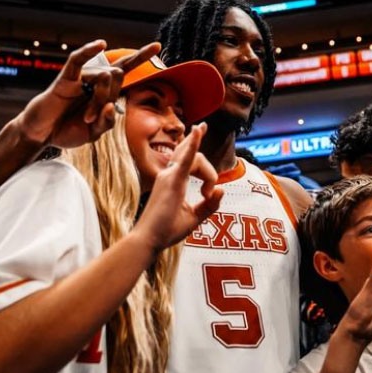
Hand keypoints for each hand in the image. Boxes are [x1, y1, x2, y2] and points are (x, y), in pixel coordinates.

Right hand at [14, 41, 160, 148]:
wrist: (43, 134)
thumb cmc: (67, 130)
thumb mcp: (94, 132)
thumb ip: (107, 122)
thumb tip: (112, 107)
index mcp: (104, 91)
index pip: (126, 69)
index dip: (141, 56)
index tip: (158, 46)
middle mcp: (95, 80)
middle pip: (117, 75)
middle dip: (111, 97)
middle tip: (96, 117)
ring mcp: (81, 77)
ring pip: (103, 77)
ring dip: (98, 100)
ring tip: (87, 117)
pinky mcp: (66, 78)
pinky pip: (78, 60)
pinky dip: (89, 50)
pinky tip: (100, 44)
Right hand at [135, 123, 223, 252]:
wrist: (150, 241)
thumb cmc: (166, 230)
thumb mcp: (194, 217)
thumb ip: (209, 205)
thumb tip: (222, 189)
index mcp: (173, 180)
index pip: (188, 156)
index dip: (195, 143)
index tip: (202, 135)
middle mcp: (169, 174)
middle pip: (193, 154)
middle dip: (203, 157)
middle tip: (205, 160)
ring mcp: (169, 175)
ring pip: (196, 157)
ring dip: (208, 174)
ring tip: (206, 194)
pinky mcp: (172, 180)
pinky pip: (186, 158)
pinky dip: (193, 143)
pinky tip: (198, 131)